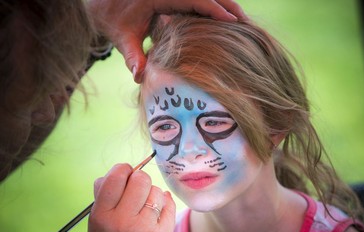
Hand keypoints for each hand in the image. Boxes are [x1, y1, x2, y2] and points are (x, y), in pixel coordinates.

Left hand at [88, 0, 246, 82]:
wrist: (102, 1)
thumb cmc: (112, 18)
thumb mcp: (122, 37)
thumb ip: (132, 56)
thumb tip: (141, 78)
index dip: (215, 9)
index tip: (233, 21)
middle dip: (229, 7)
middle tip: (248, 24)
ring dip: (225, 8)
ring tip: (243, 25)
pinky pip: (200, 2)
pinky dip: (215, 10)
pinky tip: (226, 24)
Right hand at [88, 163, 175, 231]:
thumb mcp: (96, 222)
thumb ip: (102, 195)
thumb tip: (115, 171)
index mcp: (102, 216)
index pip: (116, 177)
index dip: (123, 169)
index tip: (125, 172)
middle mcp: (123, 221)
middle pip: (141, 179)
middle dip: (140, 179)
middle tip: (137, 187)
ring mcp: (145, 229)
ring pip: (157, 191)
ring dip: (152, 193)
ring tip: (145, 205)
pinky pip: (169, 204)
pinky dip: (164, 203)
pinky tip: (157, 210)